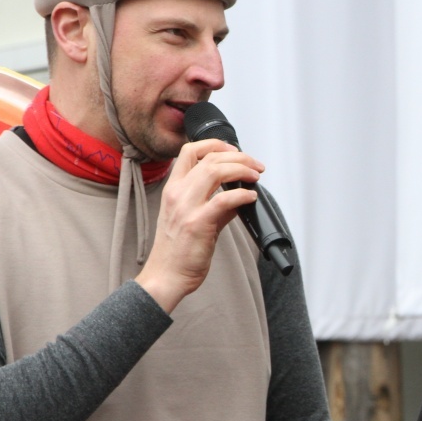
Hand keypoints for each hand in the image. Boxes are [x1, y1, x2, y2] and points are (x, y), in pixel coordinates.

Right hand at [136, 139, 262, 311]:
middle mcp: (177, 193)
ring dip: (242, 170)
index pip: (190, 151)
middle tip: (256, 165)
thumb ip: (215, 205)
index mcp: (173, 189)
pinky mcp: (198, 223)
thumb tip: (239, 196)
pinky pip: (224, 200)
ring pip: (216, 171)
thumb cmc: (176, 250)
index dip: (215, 144)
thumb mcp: (192, 219)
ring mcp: (186, 207)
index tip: (235, 150)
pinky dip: (243, 194)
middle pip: (209, 157)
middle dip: (239, 156)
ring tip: (256, 177)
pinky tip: (251, 197)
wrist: (166, 276)